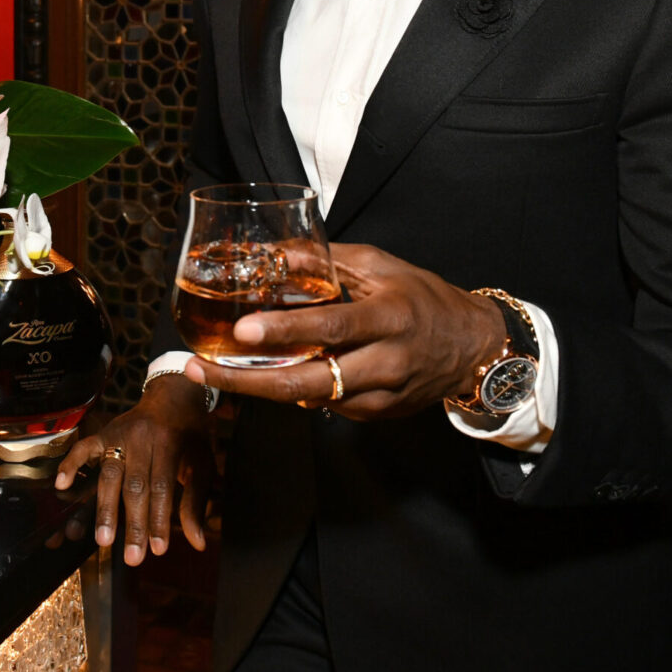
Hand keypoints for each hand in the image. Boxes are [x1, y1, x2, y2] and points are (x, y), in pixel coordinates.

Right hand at [56, 374, 214, 565]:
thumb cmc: (190, 437)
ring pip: (110, 474)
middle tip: (132, 557)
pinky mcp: (103, 432)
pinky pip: (83, 448)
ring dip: (105, 508)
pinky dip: (71, 464)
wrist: (174, 397)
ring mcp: (119, 433)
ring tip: (103, 540)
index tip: (158, 550)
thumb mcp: (202, 464)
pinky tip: (62, 485)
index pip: (162, 487)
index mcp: (169, 442)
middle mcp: (142, 437)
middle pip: (135, 485)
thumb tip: (198, 543)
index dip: (159, 519)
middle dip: (133, 523)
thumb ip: (196, 502)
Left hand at [185, 242, 504, 419]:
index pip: (330, 328)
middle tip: (198, 368)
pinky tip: (266, 375)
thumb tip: (275, 255)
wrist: (473, 348)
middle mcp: (384, 363)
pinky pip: (324, 406)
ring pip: (309, 400)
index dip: (284, 331)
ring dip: (258, 388)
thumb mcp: (381, 266)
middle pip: (307, 382)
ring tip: (212, 371)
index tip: (242, 331)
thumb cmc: (423, 298)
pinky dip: (292, 390)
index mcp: (388, 318)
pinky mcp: (375, 416)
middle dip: (245, 381)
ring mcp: (380, 396)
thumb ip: (326, 261)